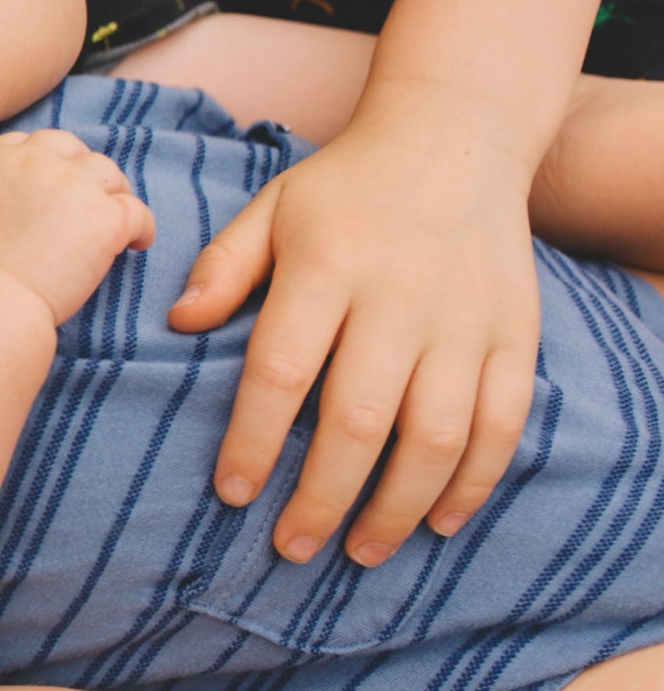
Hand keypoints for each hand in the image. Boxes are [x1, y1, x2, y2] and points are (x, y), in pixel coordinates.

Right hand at [0, 130, 154, 322]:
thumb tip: (17, 197)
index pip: (33, 143)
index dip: (49, 163)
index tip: (55, 186)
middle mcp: (36, 160)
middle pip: (73, 149)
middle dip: (82, 172)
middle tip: (87, 203)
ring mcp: (74, 185)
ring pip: (109, 173)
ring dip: (112, 195)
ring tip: (111, 223)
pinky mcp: (106, 216)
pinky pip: (138, 211)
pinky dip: (141, 229)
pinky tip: (135, 245)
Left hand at [170, 117, 539, 567]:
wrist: (455, 140)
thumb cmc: (343, 187)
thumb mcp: (271, 209)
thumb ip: (224, 266)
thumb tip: (177, 322)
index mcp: (327, 268)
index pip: (282, 372)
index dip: (253, 441)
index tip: (232, 493)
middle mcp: (398, 298)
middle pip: (358, 420)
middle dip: (322, 496)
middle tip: (291, 547)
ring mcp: (463, 320)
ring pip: (435, 436)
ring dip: (397, 506)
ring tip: (360, 551)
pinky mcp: (512, 335)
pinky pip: (501, 423)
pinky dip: (474, 481)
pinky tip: (439, 520)